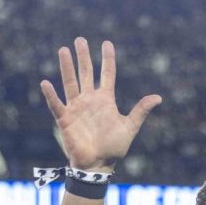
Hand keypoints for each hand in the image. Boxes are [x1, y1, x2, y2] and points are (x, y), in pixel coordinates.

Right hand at [40, 38, 161, 172]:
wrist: (98, 165)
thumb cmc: (114, 147)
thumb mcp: (129, 127)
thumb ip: (140, 111)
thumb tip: (159, 97)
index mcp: (105, 100)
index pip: (107, 74)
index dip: (107, 59)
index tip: (106, 43)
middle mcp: (89, 100)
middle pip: (85, 73)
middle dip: (83, 56)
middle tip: (80, 39)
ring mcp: (76, 108)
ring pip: (70, 83)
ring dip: (66, 67)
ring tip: (63, 50)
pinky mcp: (65, 119)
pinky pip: (56, 104)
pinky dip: (51, 95)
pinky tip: (46, 83)